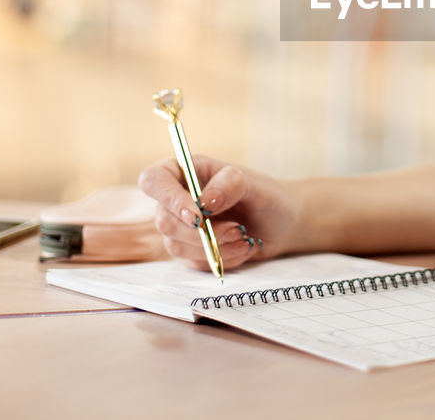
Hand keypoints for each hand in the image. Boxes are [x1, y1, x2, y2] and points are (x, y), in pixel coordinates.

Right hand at [138, 156, 300, 271]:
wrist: (280, 223)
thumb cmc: (265, 195)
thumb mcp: (254, 184)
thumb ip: (230, 185)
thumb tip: (204, 201)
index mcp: (186, 172)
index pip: (154, 180)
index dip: (168, 198)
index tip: (197, 215)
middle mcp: (177, 199)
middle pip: (164, 221)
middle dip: (201, 232)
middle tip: (237, 229)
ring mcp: (181, 227)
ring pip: (176, 245)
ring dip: (213, 246)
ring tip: (245, 237)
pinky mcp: (191, 251)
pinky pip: (194, 262)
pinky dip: (221, 258)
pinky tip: (244, 247)